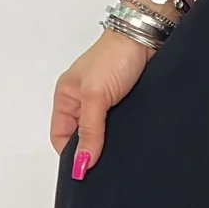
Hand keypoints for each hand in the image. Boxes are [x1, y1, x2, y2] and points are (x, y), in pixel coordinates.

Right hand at [50, 29, 151, 178]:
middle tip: (102, 166)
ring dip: (110, 143)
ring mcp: (106, 102)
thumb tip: (81, 162)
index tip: (83, 170)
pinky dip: (125, 135)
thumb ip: (90, 130)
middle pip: (82, 137)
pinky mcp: (127, 103)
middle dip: (90, 151)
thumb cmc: (114, 55)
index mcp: (66, 97)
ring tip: (118, 154)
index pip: (60, 136)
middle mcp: (84, 101)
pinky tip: (131, 141)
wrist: (147, 37)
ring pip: (104, 134)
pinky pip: (122, 126)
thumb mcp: (95, 96)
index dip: (69, 154)